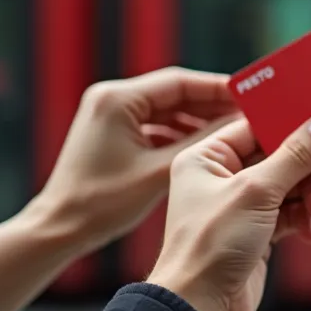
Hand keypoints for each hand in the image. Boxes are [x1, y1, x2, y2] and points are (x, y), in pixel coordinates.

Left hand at [32, 68, 241, 250]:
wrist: (60, 227)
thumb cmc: (102, 202)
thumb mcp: (159, 170)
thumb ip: (201, 141)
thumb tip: (239, 121)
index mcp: (117, 100)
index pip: (180, 82)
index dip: (218, 89)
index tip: (250, 96)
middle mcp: (111, 99)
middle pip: (175, 93)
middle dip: (212, 105)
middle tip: (249, 114)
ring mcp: (110, 115)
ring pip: (167, 109)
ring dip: (199, 120)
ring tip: (235, 131)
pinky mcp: (113, 132)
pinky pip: (155, 124)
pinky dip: (181, 133)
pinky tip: (207, 145)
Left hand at [148, 115, 310, 310]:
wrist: (199, 305)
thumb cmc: (210, 245)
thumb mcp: (257, 191)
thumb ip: (294, 155)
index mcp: (206, 157)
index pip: (257, 127)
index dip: (293, 126)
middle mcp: (220, 177)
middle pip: (279, 156)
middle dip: (308, 168)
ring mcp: (239, 205)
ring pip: (289, 185)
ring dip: (308, 196)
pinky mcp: (254, 231)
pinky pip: (288, 213)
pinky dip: (303, 220)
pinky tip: (309, 233)